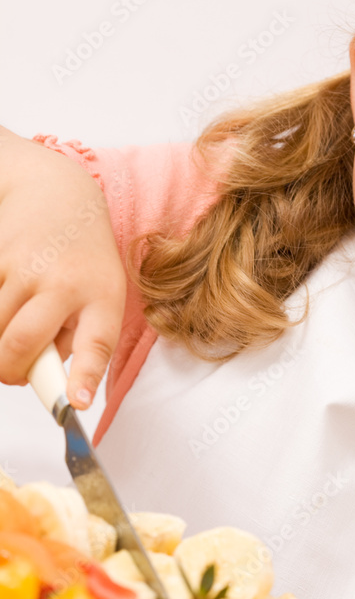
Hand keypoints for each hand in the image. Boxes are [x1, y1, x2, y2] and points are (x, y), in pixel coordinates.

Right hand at [0, 129, 124, 406]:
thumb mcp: (101, 297)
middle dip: (9, 372)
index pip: (95, 344)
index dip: (82, 377)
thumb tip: (50, 384)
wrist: (58, 194)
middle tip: (13, 373)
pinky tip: (6, 300)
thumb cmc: (84, 260)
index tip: (72, 404)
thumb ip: (79, 340)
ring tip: (9, 333)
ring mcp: (21, 266)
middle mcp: (61, 281)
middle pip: (19, 346)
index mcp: (100, 297)